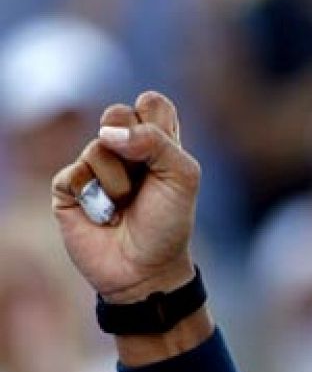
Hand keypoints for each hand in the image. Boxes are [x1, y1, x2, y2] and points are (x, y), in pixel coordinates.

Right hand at [50, 91, 198, 303]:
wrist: (145, 269)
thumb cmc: (168, 222)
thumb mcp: (182, 178)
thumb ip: (156, 142)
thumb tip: (108, 133)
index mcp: (156, 141)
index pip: (151, 103)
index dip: (155, 121)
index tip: (164, 151)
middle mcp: (123, 148)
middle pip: (116, 112)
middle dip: (133, 144)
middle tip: (143, 175)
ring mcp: (93, 166)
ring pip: (98, 147)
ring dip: (120, 183)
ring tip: (125, 205)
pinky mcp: (68, 187)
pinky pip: (75, 174)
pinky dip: (94, 198)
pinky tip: (103, 216)